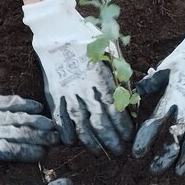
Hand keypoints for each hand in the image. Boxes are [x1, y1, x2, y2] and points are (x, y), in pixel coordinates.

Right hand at [22, 0, 133, 156]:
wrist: (57, 32)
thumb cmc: (86, 41)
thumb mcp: (108, 55)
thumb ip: (118, 76)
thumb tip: (128, 96)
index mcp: (102, 80)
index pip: (115, 109)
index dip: (122, 126)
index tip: (128, 136)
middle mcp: (86, 90)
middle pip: (100, 121)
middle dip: (110, 140)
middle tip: (118, 152)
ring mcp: (69, 93)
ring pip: (81, 124)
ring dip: (91, 141)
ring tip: (98, 152)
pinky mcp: (55, 94)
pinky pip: (60, 117)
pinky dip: (65, 131)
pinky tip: (71, 142)